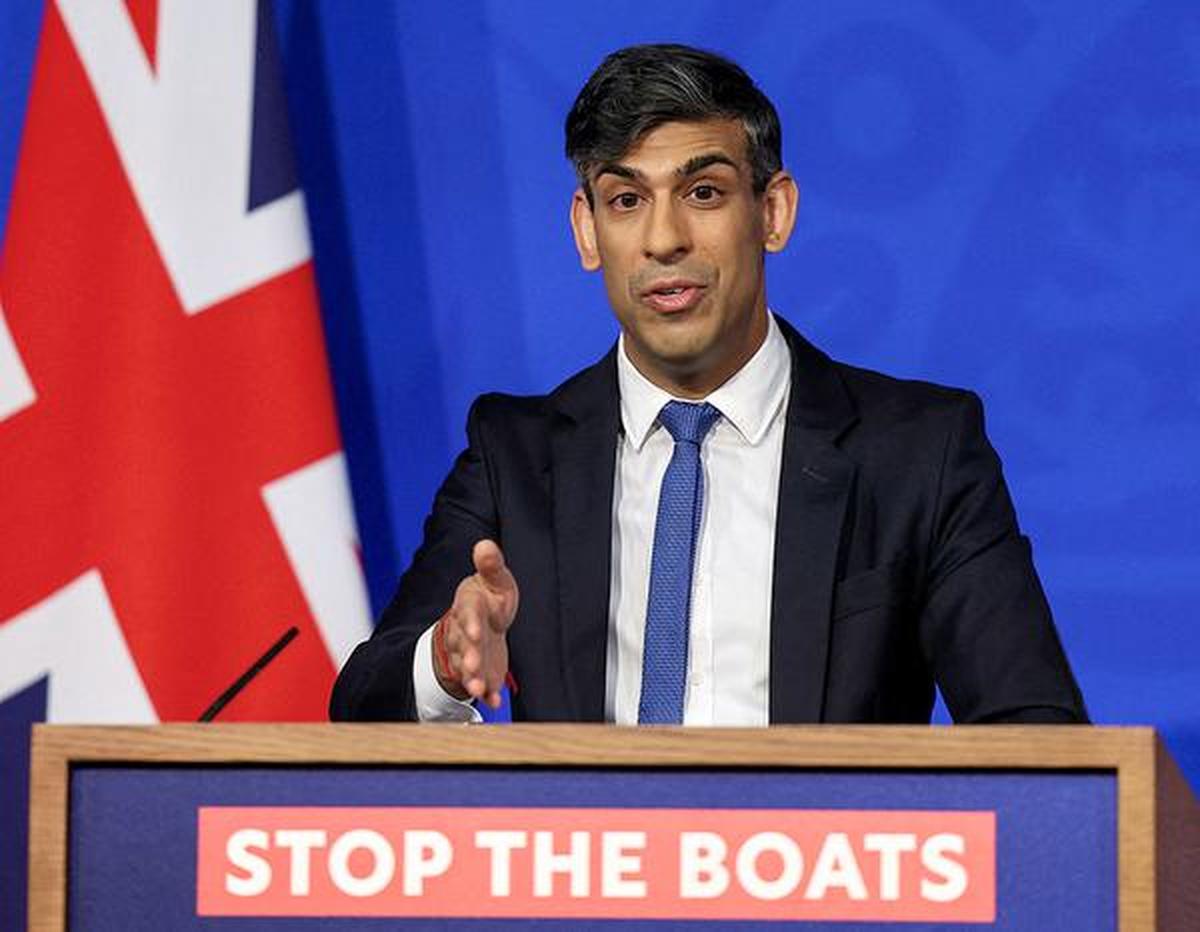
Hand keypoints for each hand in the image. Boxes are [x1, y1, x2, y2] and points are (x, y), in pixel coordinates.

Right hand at [432, 539, 518, 707]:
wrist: (482, 623)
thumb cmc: (489, 598)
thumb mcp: (494, 580)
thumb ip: (491, 566)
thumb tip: (485, 544)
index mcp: (469, 606)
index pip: (468, 613)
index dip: (470, 623)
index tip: (476, 631)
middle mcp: (465, 632)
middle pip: (463, 644)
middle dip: (468, 655)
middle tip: (473, 665)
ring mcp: (470, 654)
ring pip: (466, 667)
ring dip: (471, 678)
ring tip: (477, 689)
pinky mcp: (481, 671)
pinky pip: (481, 684)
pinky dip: (488, 695)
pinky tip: (494, 703)